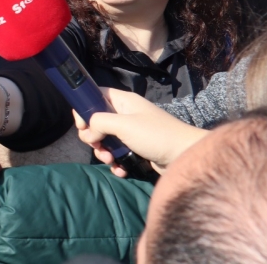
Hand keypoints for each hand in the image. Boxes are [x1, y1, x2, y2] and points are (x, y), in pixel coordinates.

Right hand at [75, 88, 208, 176]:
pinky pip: (117, 153)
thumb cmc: (155, 135)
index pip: (96, 96)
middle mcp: (126, 114)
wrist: (184, 156)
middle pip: (97, 121)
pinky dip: (115, 162)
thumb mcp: (123, 125)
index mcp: (123, 102)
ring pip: (106, 140)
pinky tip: (120, 170)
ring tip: (111, 161)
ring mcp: (131, 132)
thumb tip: (88, 132)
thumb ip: (99, 123)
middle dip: (93, 137)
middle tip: (98, 146)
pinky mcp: (136, 148)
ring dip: (104, 152)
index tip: (82, 126)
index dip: (84, 108)